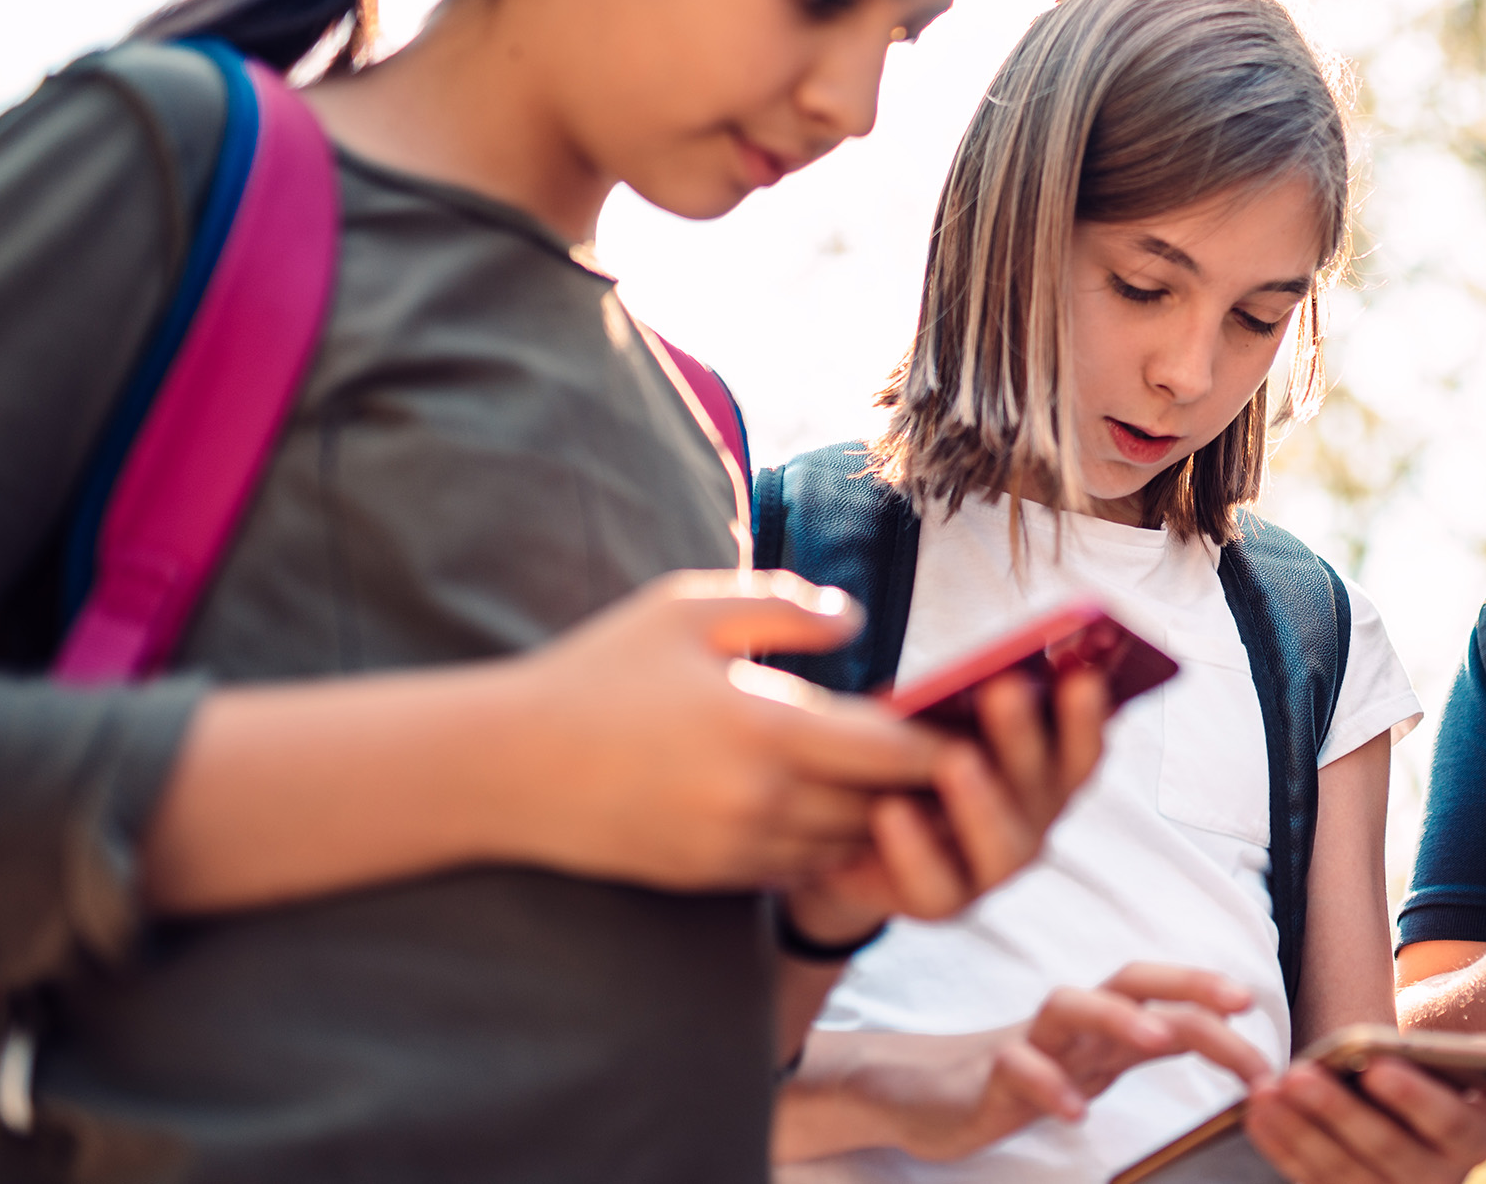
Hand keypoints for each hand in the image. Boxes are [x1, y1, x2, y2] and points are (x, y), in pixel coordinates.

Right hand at [493, 570, 946, 889]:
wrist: (506, 767)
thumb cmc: (600, 672)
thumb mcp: (687, 609)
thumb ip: (785, 607)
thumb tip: (859, 621)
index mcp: (765, 729)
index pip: (892, 750)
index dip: (944, 740)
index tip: (980, 721)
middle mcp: (761, 802)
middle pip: (883, 806)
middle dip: (924, 784)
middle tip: (966, 753)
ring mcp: (737, 850)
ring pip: (847, 844)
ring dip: (880, 818)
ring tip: (912, 782)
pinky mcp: (713, 879)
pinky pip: (800, 868)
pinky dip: (830, 842)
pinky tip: (841, 808)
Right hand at [777, 964, 1265, 1162]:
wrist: (922, 1094)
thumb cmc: (1020, 1074)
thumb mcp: (1092, 1061)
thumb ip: (1144, 1044)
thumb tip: (1211, 1030)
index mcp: (1101, 1021)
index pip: (1161, 991)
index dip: (1208, 993)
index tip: (1258, 1009)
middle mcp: (1071, 1023)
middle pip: (1128, 980)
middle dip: (1184, 984)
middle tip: (1235, 1004)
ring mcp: (1029, 1044)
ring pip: (1069, 1007)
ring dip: (1116, 1016)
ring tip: (1156, 1038)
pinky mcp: (989, 1078)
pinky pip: (1017, 1071)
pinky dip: (1048, 1086)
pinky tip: (1075, 1113)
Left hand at [781, 667, 1110, 939]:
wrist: (855, 835)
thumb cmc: (913, 757)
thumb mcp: (939, 721)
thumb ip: (968, 701)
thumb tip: (980, 669)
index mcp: (1049, 772)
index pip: (1083, 747)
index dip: (1088, 715)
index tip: (1081, 676)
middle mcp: (1035, 822)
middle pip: (1043, 785)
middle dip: (1023, 736)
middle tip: (1004, 690)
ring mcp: (995, 868)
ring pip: (1003, 844)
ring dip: (982, 800)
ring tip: (955, 760)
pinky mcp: (944, 902)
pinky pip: (935, 883)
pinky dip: (914, 848)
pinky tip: (891, 810)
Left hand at [1244, 1036, 1485, 1183]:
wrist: (1419, 1121)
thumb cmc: (1446, 1084)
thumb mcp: (1480, 1073)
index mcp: (1472, 1142)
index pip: (1445, 1123)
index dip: (1412, 1097)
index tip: (1377, 1065)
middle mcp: (1436, 1182)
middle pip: (1384, 1151)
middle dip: (1338, 1113)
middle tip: (1300, 1074)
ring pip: (1340, 1172)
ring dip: (1299, 1132)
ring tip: (1268, 1090)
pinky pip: (1310, 1181)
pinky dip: (1281, 1147)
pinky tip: (1257, 1113)